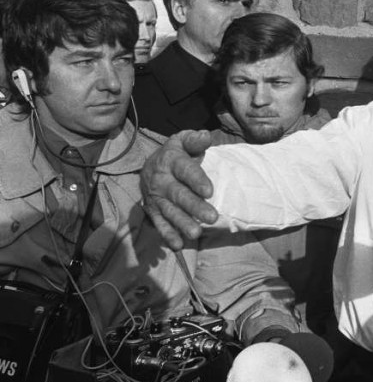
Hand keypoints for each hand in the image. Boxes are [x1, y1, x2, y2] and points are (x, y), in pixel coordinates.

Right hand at [141, 129, 218, 249]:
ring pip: (169, 211)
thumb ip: (195, 140)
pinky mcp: (152, 211)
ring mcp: (156, 197)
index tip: (209, 190)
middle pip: (178, 194)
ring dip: (182, 223)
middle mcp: (161, 180)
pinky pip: (159, 223)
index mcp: (170, 160)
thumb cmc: (176, 153)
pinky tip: (178, 245)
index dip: (196, 180)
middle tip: (212, 217)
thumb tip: (206, 136)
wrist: (150, 165)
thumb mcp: (183, 141)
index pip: (184, 170)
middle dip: (194, 206)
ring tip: (196, 234)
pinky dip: (167, 235)